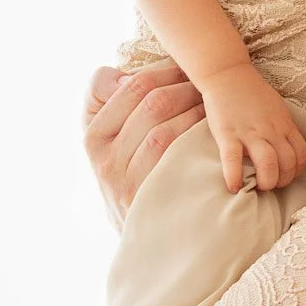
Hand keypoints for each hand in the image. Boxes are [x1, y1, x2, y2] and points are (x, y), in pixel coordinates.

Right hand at [82, 58, 205, 226]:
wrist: (140, 236)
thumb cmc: (128, 174)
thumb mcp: (107, 139)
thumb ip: (106, 99)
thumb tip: (124, 75)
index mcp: (93, 136)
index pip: (131, 88)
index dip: (164, 72)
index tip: (185, 69)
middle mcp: (104, 159)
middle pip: (152, 104)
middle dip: (185, 88)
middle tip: (207, 84)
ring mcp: (125, 181)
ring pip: (165, 129)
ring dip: (195, 112)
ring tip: (212, 105)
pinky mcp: (149, 197)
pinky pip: (175, 156)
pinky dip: (196, 138)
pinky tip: (211, 132)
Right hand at [200, 64, 305, 192]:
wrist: (227, 73)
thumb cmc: (254, 93)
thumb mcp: (281, 111)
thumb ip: (292, 132)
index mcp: (285, 125)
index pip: (301, 156)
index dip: (296, 172)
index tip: (285, 177)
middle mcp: (271, 130)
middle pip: (287, 163)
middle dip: (281, 181)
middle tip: (270, 185)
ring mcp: (250, 132)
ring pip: (268, 164)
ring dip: (266, 182)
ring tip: (257, 187)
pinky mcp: (228, 133)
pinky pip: (233, 160)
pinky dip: (234, 177)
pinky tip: (233, 187)